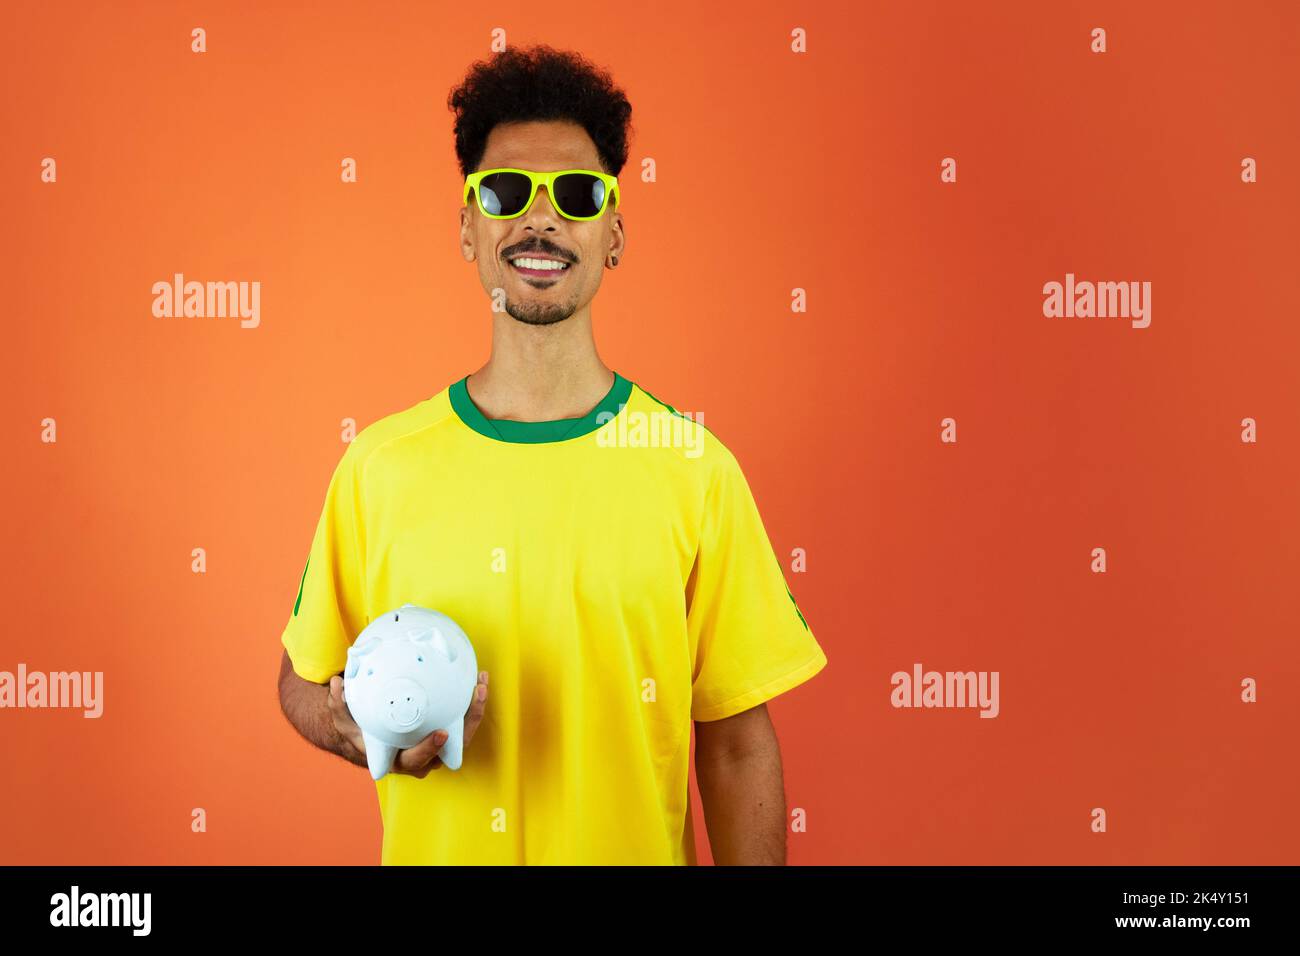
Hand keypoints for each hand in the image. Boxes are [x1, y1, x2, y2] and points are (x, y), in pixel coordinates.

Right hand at [327, 670, 488, 777]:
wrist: (372, 737)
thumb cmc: (360, 731)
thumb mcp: (345, 720)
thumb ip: (338, 705)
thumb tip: (336, 685)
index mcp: (398, 759)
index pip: (417, 758)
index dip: (429, 749)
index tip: (441, 733)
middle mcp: (422, 758)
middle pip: (452, 748)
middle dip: (466, 725)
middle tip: (473, 697)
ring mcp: (437, 748)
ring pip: (463, 735)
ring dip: (474, 711)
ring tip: (480, 684)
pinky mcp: (447, 734)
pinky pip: (463, 722)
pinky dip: (472, 704)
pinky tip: (477, 681)